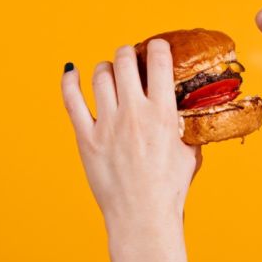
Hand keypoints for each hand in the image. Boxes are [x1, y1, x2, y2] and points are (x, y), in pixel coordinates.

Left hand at [61, 38, 201, 223]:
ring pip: (100, 76)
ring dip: (107, 68)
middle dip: (129, 53)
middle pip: (125, 61)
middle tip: (131, 58)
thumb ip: (188, 126)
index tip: (157, 47)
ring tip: (110, 71)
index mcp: (162, 112)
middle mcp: (134, 113)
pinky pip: (72, 100)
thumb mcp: (190, 151)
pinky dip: (70, 82)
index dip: (157, 46)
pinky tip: (71, 71)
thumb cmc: (170, 188)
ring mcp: (107, 124)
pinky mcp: (86, 138)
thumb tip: (192, 112)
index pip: (159, 61)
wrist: (143, 216)